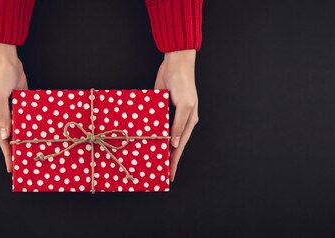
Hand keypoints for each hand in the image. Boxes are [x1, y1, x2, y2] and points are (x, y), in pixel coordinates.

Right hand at [0, 43, 27, 172]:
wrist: (8, 60)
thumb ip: (3, 116)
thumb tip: (5, 135)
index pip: (1, 139)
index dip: (6, 153)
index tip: (11, 167)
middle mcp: (0, 114)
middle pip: (8, 137)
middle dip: (14, 150)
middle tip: (23, 164)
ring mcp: (10, 109)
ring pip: (17, 129)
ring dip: (23, 139)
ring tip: (30, 152)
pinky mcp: (20, 103)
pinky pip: (24, 118)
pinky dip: (29, 126)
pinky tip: (35, 134)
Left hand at [154, 49, 198, 181]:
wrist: (175, 64)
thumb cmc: (184, 83)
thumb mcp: (184, 105)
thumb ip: (179, 125)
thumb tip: (175, 144)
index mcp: (189, 121)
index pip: (180, 146)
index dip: (174, 161)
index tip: (169, 176)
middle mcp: (180, 121)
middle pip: (172, 144)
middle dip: (166, 158)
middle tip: (158, 173)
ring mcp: (170, 115)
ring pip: (163, 136)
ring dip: (157, 146)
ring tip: (150, 160)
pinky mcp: (159, 107)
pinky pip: (155, 124)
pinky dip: (151, 132)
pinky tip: (144, 139)